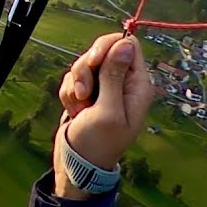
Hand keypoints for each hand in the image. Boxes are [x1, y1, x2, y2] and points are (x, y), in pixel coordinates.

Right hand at [54, 33, 154, 199]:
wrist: (78, 162)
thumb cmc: (98, 142)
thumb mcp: (107, 110)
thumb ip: (114, 76)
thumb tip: (125, 44)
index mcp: (137, 85)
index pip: (128, 45)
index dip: (107, 47)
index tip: (94, 62)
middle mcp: (123, 83)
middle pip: (101, 51)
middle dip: (85, 69)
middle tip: (84, 93)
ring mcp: (104, 87)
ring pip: (83, 65)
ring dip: (75, 84)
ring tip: (80, 108)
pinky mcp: (86, 93)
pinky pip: (72, 78)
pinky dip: (68, 93)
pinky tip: (75, 111)